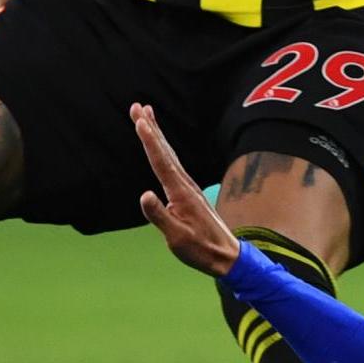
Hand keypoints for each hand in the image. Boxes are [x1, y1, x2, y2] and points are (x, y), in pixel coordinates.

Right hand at [132, 103, 240, 276]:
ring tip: (147, 116)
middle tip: (137, 106)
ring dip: (157, 135)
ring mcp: (188, 187)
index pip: (161, 162)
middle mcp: (185, 185)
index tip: (139, 120)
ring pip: (169, 155)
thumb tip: (144, 195)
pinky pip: (173, 164)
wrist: (226, 256)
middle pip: (165, 151)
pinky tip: (161, 148)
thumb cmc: (200, 249)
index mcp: (180, 193)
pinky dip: (164, 150)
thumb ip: (160, 216)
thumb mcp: (176, 238)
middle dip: (151, 128)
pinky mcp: (189, 193)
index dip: (149, 140)